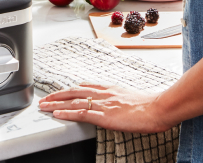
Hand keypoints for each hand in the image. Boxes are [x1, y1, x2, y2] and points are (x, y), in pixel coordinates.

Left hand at [38, 84, 173, 133]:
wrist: (158, 108)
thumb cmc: (150, 106)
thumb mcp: (131, 98)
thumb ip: (120, 100)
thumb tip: (116, 106)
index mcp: (110, 89)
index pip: (85, 87)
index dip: (70, 90)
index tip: (61, 91)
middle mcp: (104, 93)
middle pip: (74, 92)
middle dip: (58, 95)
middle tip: (45, 98)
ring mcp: (103, 104)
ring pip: (73, 102)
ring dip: (56, 104)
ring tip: (44, 106)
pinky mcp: (104, 116)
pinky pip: (81, 114)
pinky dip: (67, 113)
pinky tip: (57, 114)